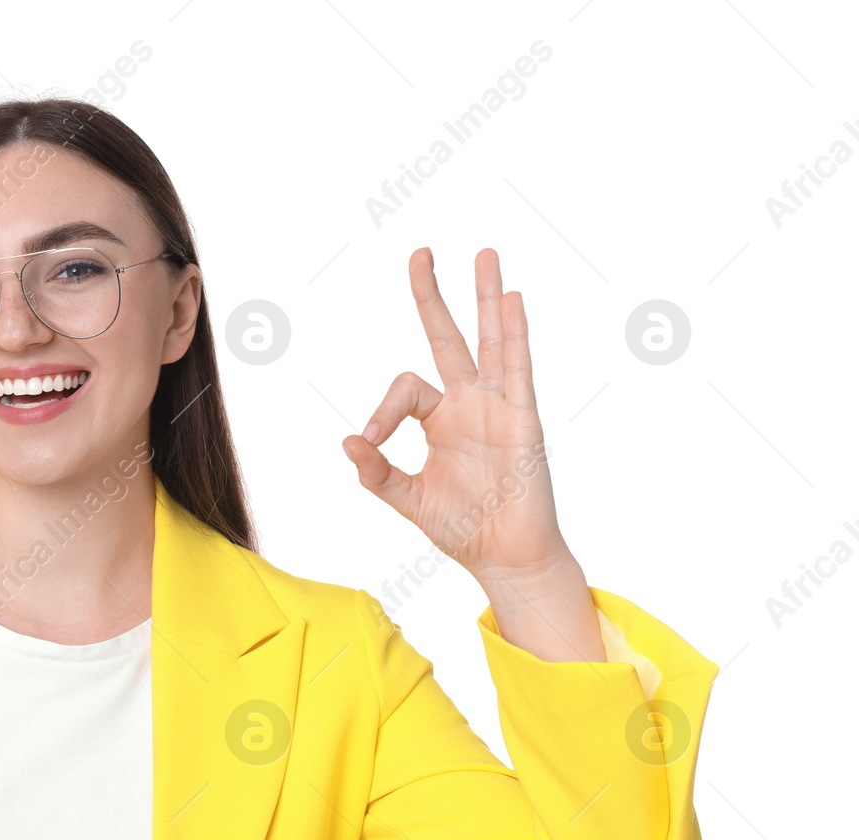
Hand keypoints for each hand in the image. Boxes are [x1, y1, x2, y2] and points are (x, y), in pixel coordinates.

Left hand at [340, 247, 569, 587]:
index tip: (370, 439)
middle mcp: (469, 404)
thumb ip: (376, 472)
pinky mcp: (523, 420)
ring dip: (487, 298)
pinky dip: (515, 335)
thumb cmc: (460, 527)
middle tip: (421, 253)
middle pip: (448, 338)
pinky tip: (513, 301)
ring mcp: (498, 407)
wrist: (504, 556)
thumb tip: (347, 441)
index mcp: (439, 419)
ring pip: (490, 342)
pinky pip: (518, 370)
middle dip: (433, 297)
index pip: (405, 389)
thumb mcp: (406, 498)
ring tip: (484, 255)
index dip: (382, 410)